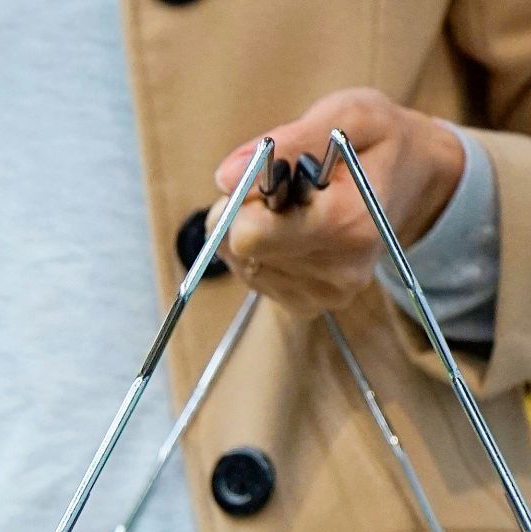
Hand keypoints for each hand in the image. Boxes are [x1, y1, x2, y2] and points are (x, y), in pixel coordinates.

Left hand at [211, 88, 464, 316]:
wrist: (417, 178)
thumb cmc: (379, 141)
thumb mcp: (347, 115)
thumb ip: (288, 141)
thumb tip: (225, 176)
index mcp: (348, 224)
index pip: (249, 233)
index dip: (246, 199)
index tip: (275, 175)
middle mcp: (339, 270)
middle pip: (239, 249)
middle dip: (245, 212)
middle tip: (284, 188)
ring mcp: (325, 293)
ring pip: (241, 263)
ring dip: (253, 229)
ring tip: (295, 206)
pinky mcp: (310, 304)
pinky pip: (253, 276)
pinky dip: (261, 250)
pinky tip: (293, 229)